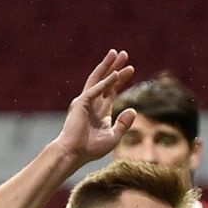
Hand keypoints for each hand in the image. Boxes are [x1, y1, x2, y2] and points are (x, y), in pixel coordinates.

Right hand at [54, 49, 137, 163]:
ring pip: (97, 79)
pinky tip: (116, 74)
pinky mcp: (80, 104)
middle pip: (105, 80)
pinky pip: (95, 90)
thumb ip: (124, 123)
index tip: (131, 68)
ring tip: (116, 53)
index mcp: (101, 110)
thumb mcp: (113, 137)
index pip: (112, 90)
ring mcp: (85, 102)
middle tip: (124, 53)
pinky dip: (106, 82)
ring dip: (107, 66)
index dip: (121, 79)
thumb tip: (133, 110)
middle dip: (114, 66)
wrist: (73, 154)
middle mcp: (92, 103)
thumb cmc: (91, 148)